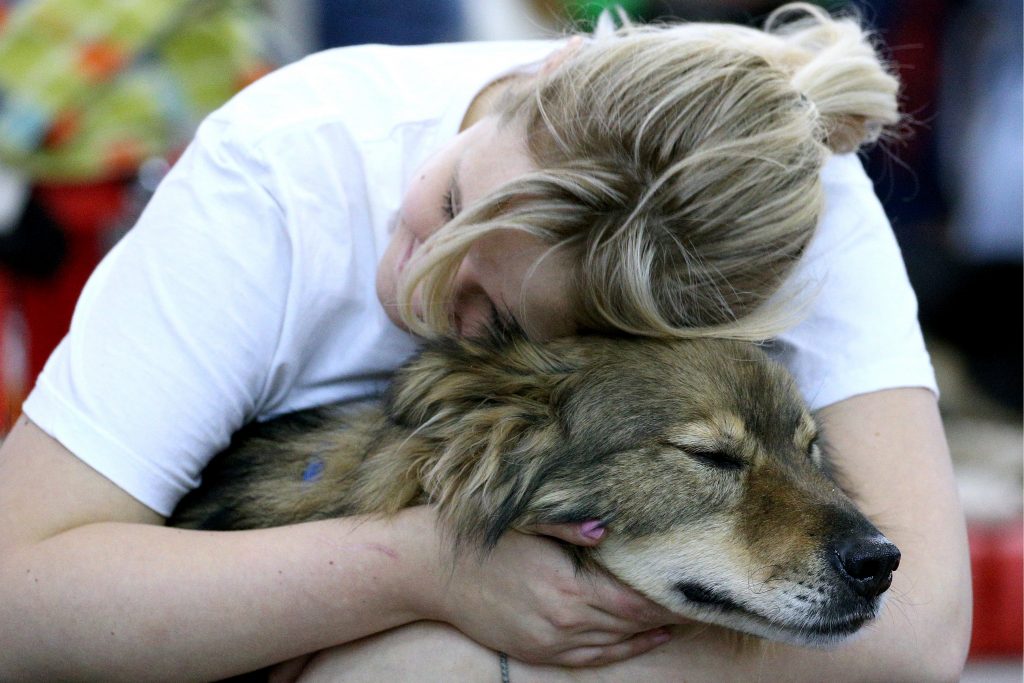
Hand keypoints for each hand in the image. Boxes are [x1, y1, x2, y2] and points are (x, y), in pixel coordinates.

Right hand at [412, 511, 679, 666]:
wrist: (426, 568)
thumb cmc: (479, 537)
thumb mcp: (524, 519)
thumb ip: (570, 524)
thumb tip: (610, 528)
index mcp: (565, 588)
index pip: (635, 601)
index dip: (668, 596)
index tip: (698, 583)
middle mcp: (561, 623)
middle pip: (632, 623)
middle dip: (669, 611)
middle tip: (707, 597)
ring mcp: (548, 642)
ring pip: (616, 642)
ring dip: (652, 629)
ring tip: (688, 613)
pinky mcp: (536, 651)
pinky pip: (591, 658)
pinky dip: (624, 649)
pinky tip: (648, 637)